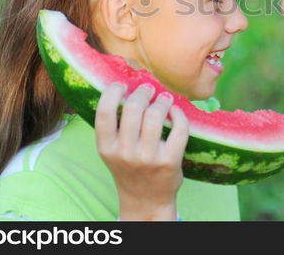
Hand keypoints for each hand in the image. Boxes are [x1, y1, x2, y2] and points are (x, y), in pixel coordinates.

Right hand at [95, 82, 188, 220]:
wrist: (146, 199)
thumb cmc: (129, 168)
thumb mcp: (112, 151)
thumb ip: (115, 126)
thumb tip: (126, 88)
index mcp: (106, 147)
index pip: (104, 112)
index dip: (113, 92)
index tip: (122, 85)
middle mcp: (126, 152)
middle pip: (134, 107)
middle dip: (143, 92)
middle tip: (149, 89)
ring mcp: (148, 157)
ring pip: (156, 115)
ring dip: (162, 101)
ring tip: (164, 99)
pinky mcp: (170, 160)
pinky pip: (179, 127)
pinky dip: (179, 114)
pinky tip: (176, 112)